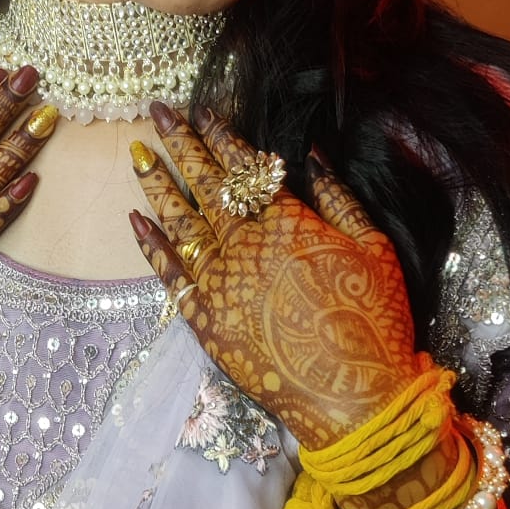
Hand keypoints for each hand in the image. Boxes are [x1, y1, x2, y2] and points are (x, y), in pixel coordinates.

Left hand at [129, 103, 427, 450]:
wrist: (353, 397)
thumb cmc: (374, 319)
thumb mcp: (373, 247)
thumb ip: (338, 197)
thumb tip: (310, 154)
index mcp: (286, 221)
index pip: (244, 168)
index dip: (221, 136)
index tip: (201, 111)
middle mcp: (245, 244)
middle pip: (205, 184)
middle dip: (180, 143)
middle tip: (156, 111)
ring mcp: (219, 282)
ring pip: (179, 222)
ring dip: (156, 185)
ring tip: (136, 154)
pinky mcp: (204, 319)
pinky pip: (169, 276)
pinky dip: (150, 247)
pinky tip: (135, 221)